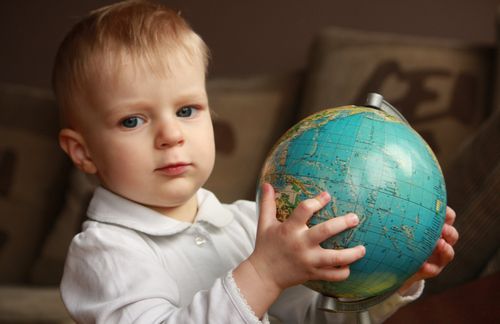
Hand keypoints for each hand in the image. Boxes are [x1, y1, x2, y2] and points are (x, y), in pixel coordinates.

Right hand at [250, 183, 364, 291]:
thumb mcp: (264, 224)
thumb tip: (266, 184)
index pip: (305, 209)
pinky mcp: (312, 274)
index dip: (317, 201)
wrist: (263, 275)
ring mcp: (308, 261)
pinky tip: (349, 266)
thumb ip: (267, 204)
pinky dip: (343, 273)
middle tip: (355, 218)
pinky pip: (332, 276)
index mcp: (289, 229)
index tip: (327, 195)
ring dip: (352, 254)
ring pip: (335, 258)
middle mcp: (301, 244)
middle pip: (326, 231)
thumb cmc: (265, 247)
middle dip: (343, 223)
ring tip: (363, 249)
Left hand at [399, 206, 458, 293]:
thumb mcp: (399, 223)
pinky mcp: (430, 270)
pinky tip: (422, 265)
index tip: (442, 210)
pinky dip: (428, 267)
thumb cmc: (398, 237)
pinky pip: (432, 270)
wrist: (395, 263)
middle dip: (449, 231)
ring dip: (446, 249)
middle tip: (442, 228)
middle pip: (452, 235)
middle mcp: (440, 241)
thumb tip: (387, 195)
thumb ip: (398, 212)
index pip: (447, 218)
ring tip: (439, 244)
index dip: (447, 213)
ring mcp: (437, 257)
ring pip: (448, 253)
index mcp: (434, 227)